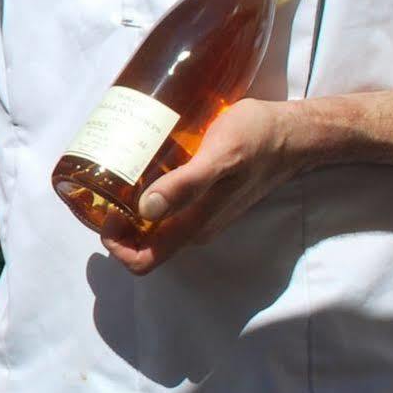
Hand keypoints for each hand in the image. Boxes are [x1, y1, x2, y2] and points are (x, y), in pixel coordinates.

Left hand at [100, 98, 301, 275]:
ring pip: (149, 222)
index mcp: (195, 227)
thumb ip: (188, 184)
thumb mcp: (221, 156)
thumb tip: (146, 210)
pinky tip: (136, 158)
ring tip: (113, 166)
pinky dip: (142, 189)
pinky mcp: (201, 192)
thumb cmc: (257, 140)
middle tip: (101, 180)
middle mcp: (193, 226)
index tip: (105, 208)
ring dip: (126, 204)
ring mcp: (197, 210)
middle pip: (140, 241)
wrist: (290, 133)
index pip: (143, 260)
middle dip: (113, 219)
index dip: (115, 243)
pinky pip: (162, 201)